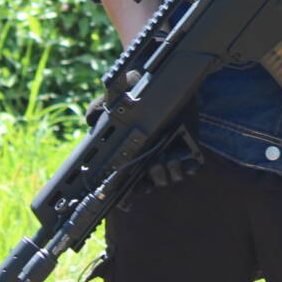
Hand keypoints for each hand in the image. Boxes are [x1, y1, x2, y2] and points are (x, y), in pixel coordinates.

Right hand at [87, 95, 202, 191]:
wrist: (167, 79)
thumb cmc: (138, 91)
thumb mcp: (114, 98)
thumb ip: (98, 108)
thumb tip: (90, 121)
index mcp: (130, 153)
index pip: (124, 184)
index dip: (124, 197)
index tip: (125, 201)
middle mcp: (149, 157)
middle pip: (148, 185)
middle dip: (150, 181)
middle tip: (152, 164)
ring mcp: (169, 154)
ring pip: (169, 178)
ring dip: (168, 173)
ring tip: (168, 157)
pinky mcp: (189, 148)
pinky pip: (190, 167)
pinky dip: (188, 166)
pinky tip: (185, 157)